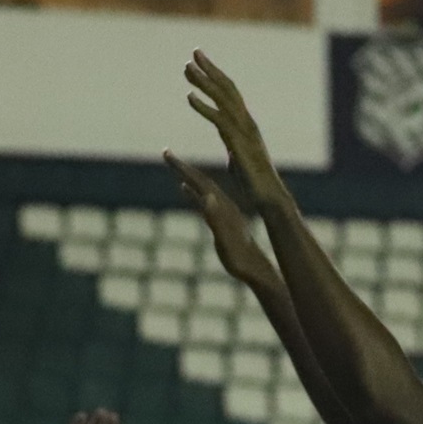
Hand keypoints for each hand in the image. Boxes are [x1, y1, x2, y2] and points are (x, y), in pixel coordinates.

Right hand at [167, 150, 283, 296]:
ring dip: (188, 176)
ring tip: (175, 166)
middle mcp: (224, 205)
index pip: (200, 181)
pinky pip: (205, 200)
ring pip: (203, 188)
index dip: (183, 168)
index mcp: (223, 206)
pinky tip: (185, 189)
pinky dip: (193, 192)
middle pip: (201, 180)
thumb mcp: (226, 240)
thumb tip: (207, 196)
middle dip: (182, 166)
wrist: (257, 270)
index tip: (166, 153)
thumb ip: (216, 219)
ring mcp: (224, 211)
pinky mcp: (223, 219)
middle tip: (165, 152)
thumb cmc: (241, 259)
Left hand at [183, 51, 283, 206]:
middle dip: (210, 70)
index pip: (230, 94)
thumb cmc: (256, 184)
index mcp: (246, 125)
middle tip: (194, 53)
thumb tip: (230, 147)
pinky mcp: (239, 145)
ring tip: (188, 69)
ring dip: (204, 83)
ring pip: (223, 100)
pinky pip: (219, 121)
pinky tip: (189, 98)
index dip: (215, 76)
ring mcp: (245, 133)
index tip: (200, 63)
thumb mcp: (239, 159)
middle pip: (227, 89)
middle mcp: (247, 123)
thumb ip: (233, 147)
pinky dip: (204, 108)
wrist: (270, 199)